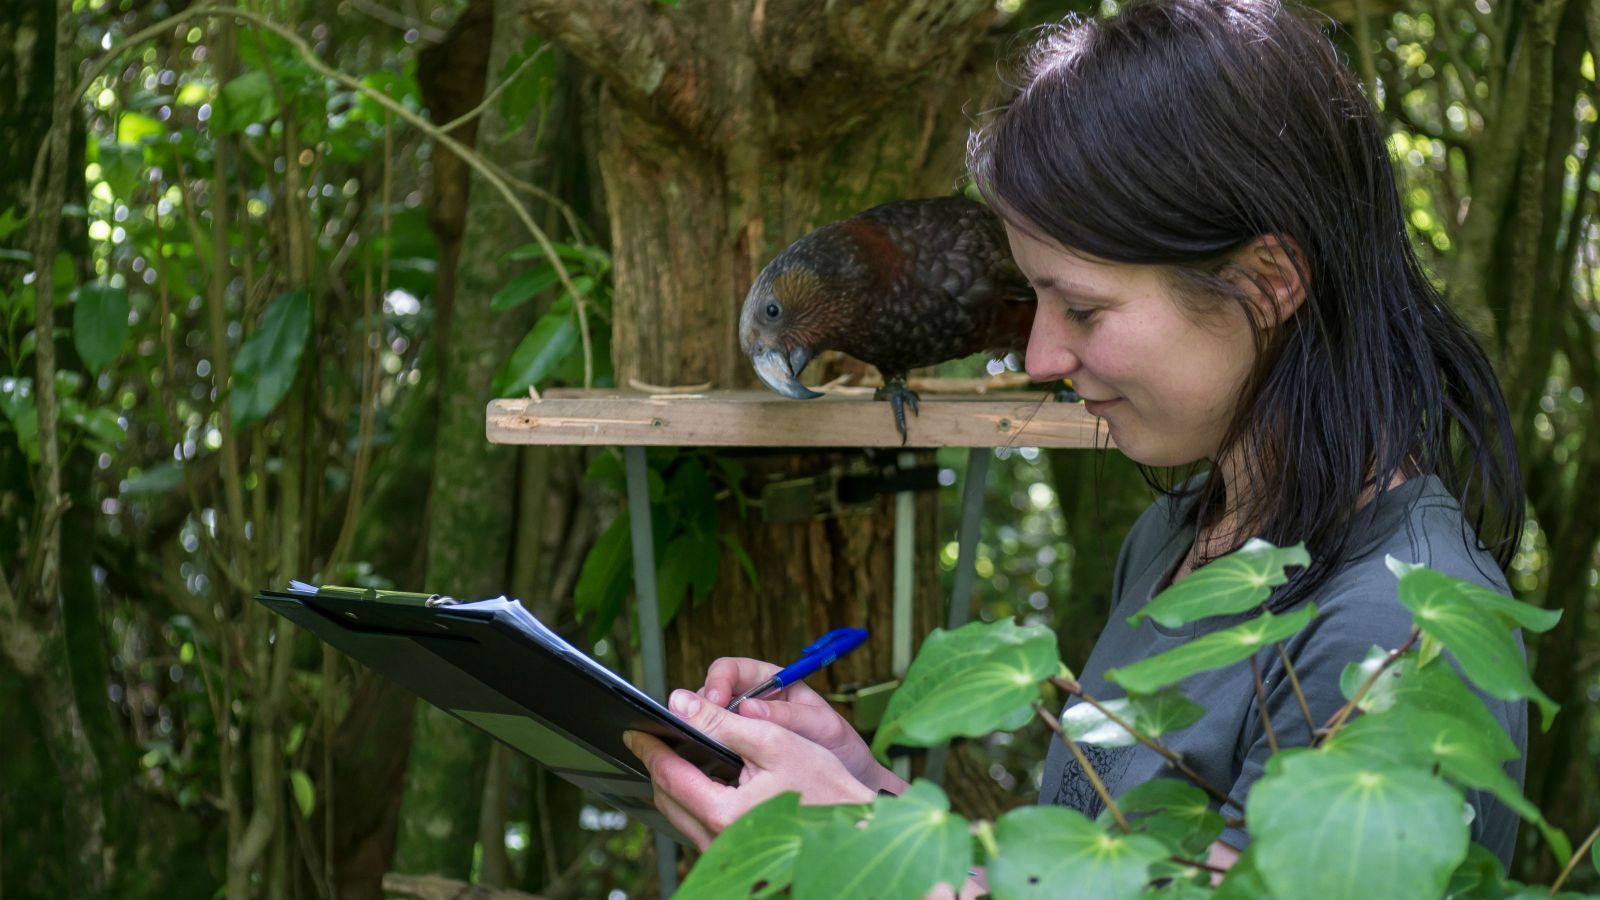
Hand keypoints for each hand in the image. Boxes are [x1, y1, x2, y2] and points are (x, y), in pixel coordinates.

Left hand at [624, 688, 876, 849]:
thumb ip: (723, 722)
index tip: (636, 731)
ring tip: (678, 756)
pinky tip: (707, 782)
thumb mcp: (775, 741)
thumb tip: (681, 703)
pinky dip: (695, 801)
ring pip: (681, 816)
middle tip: (655, 740)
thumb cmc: (825, 787)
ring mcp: (724, 853)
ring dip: (676, 785)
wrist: (855, 829)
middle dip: (659, 767)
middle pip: (668, 799)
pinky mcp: (734, 857)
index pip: (669, 775)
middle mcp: (717, 841)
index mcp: (723, 812)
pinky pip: (699, 827)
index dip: (650, 748)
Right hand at [699, 656, 907, 794]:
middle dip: (702, 709)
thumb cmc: (841, 747)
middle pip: (710, 696)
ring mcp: (743, 731)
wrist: (851, 782)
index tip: (715, 700)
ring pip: (708, 725)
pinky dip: (710, 757)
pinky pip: (715, 751)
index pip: (730, 670)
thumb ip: (790, 715)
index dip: (718, 681)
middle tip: (701, 728)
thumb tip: (749, 708)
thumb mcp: (821, 726)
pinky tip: (712, 769)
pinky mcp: (740, 757)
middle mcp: (752, 703)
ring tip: (707, 749)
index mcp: (770, 683)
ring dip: (703, 734)